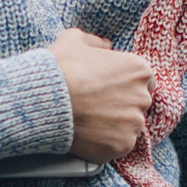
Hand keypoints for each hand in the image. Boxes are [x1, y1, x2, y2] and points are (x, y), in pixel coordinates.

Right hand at [50, 29, 152, 164]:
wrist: (43, 100)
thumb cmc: (60, 67)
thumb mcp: (74, 39)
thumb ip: (96, 42)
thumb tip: (105, 46)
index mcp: (139, 70)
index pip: (143, 81)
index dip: (124, 85)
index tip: (107, 90)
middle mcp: (143, 98)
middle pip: (137, 105)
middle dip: (120, 106)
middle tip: (95, 107)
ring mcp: (133, 124)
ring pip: (128, 127)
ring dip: (113, 126)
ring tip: (88, 122)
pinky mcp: (121, 146)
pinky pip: (117, 146)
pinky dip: (104, 143)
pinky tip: (87, 135)